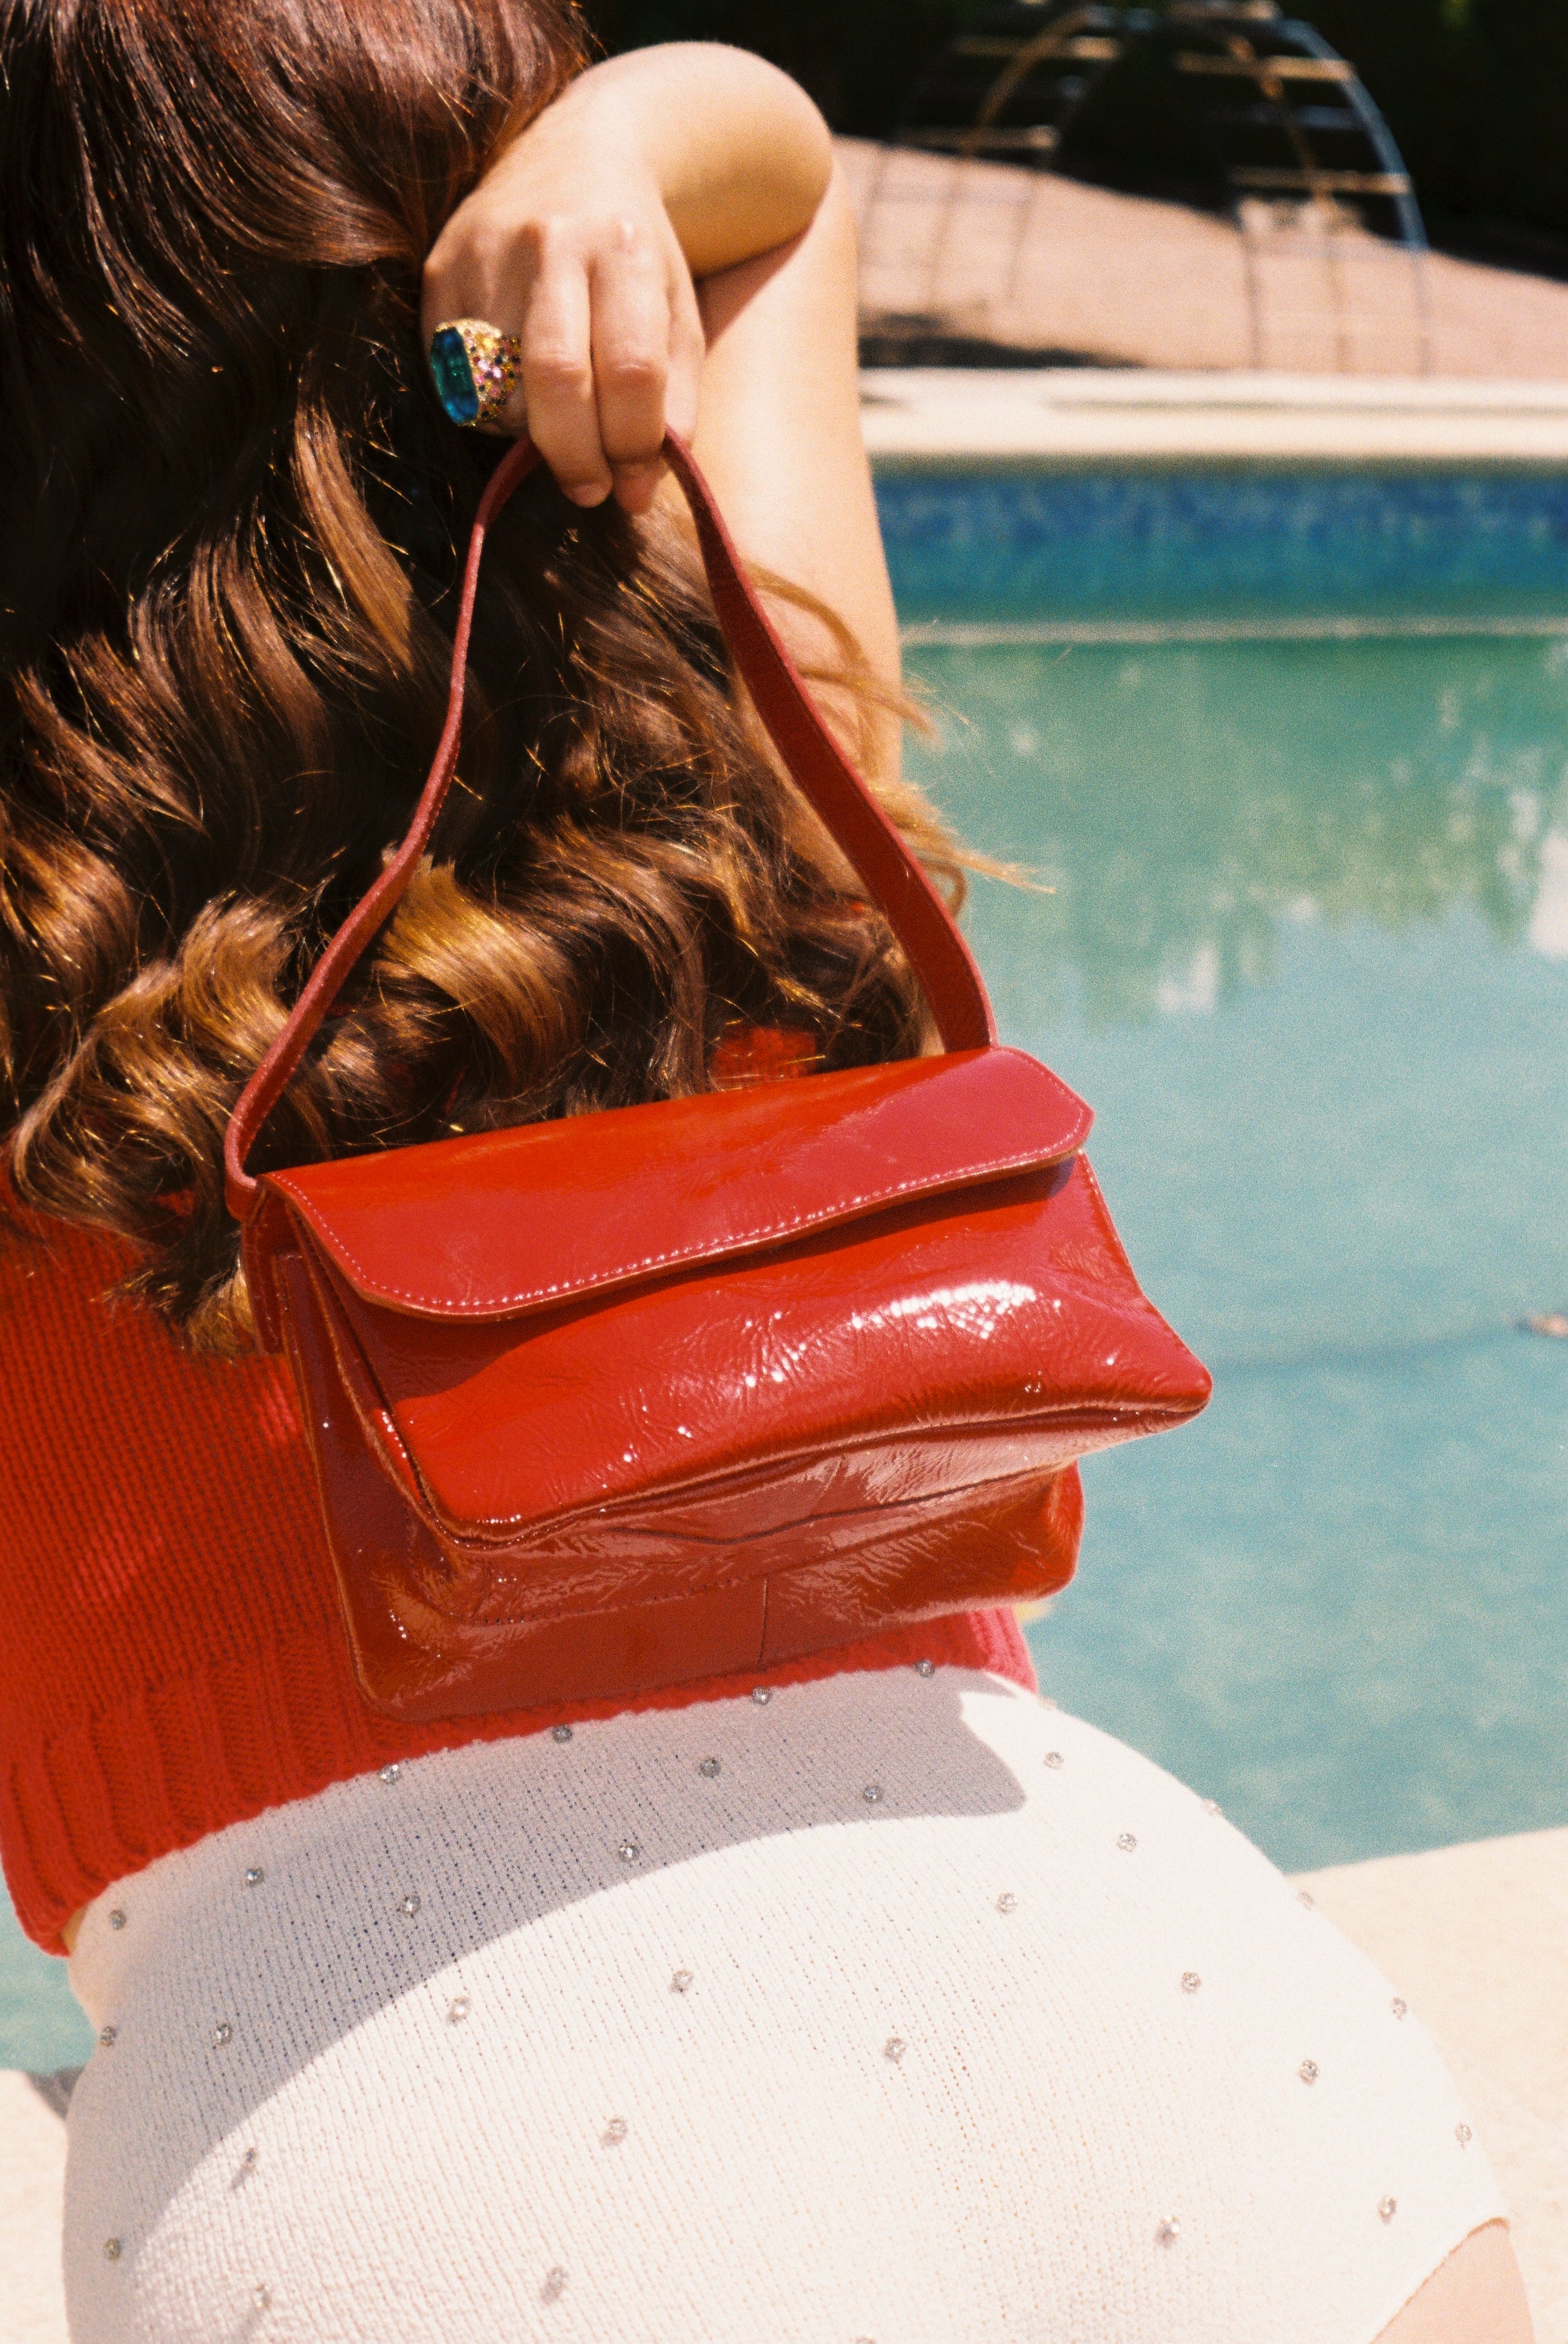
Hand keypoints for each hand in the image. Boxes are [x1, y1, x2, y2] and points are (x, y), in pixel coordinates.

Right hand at [422, 119, 703, 515]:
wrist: (577, 154)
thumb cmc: (637, 258)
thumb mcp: (679, 317)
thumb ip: (673, 405)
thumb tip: (635, 494)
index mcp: (624, 250)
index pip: (629, 369)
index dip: (632, 443)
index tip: (633, 484)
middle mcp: (551, 241)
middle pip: (554, 377)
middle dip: (574, 455)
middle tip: (589, 489)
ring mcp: (485, 250)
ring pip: (498, 386)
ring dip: (528, 433)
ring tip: (556, 423)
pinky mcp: (439, 268)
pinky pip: (456, 376)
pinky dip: (488, 406)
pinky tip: (517, 388)